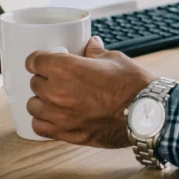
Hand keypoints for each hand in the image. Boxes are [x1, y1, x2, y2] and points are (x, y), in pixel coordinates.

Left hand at [25, 36, 156, 147]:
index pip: (34, 60)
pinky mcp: (66, 133)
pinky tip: (53, 116)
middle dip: (44, 79)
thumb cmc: (131, 85)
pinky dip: (43, 121)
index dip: (39, 59)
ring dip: (42, 100)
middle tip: (58, 78)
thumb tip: (91, 45)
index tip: (43, 61)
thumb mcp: (113, 58)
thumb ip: (95, 52)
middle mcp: (57, 92)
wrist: (145, 112)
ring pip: (33, 106)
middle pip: (34, 83)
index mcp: (65, 68)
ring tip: (55, 98)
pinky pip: (40, 127)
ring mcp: (60, 115)